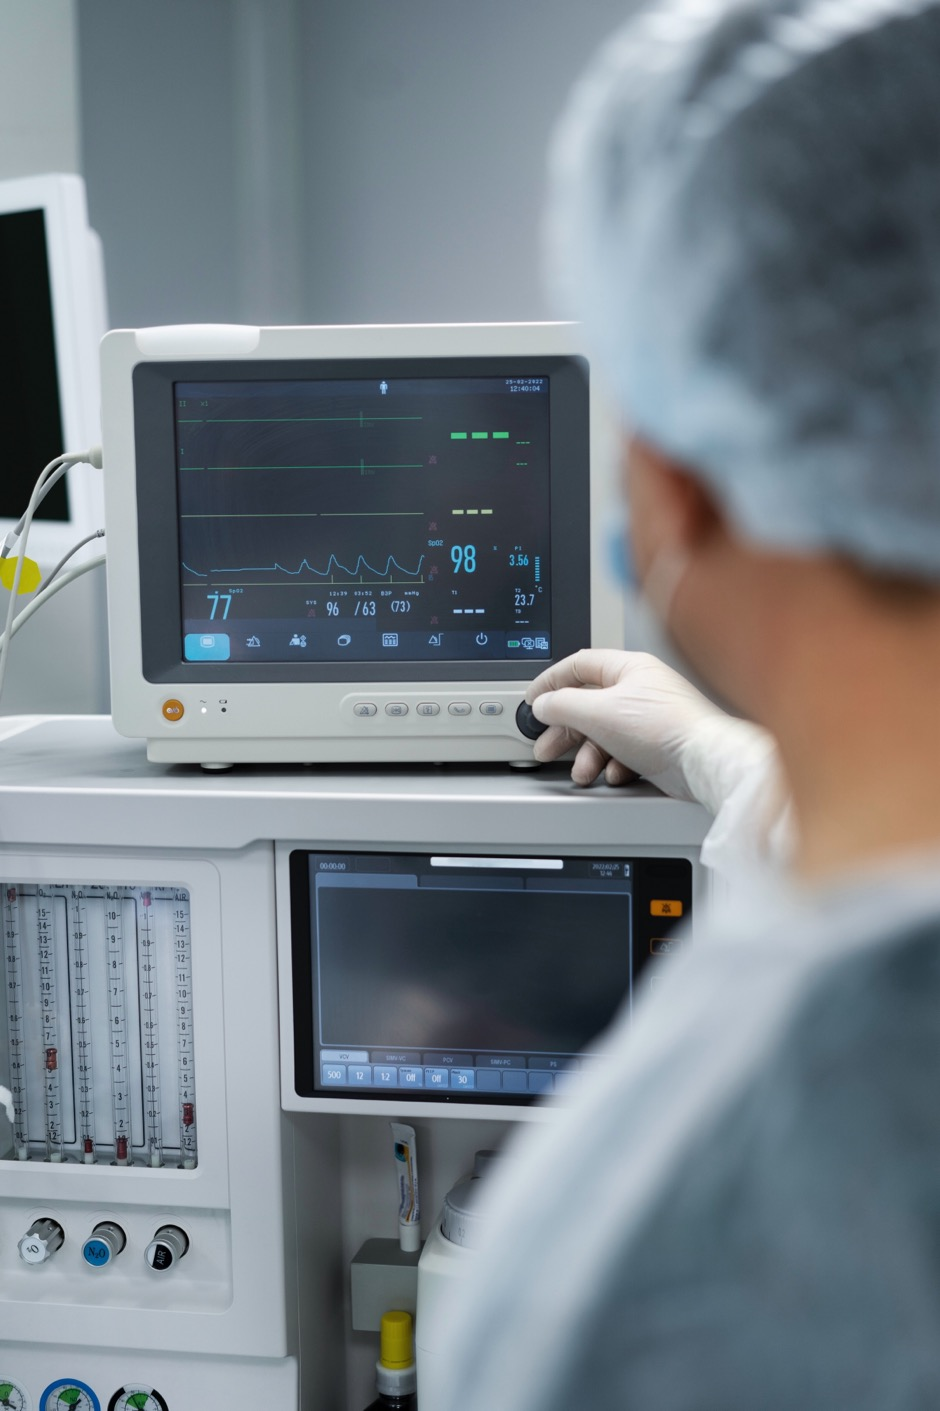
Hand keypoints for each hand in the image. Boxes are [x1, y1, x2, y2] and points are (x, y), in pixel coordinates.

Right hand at [527, 649, 771, 809]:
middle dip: (564, 730)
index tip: (534, 700)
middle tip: (546, 746)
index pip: (579, 665)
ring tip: (582, 772)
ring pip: (604, 734)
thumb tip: (544, 705)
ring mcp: (649, 719)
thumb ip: (563, 705)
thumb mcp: (598, 712)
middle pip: (588, 705)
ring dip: (587, 755)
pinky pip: (623, 752)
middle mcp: (640, 690)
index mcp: (628, 669)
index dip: (551, 681)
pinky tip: (615, 773)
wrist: (703, 762)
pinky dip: (613, 765)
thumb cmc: (664, 728)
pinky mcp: (657, 745)